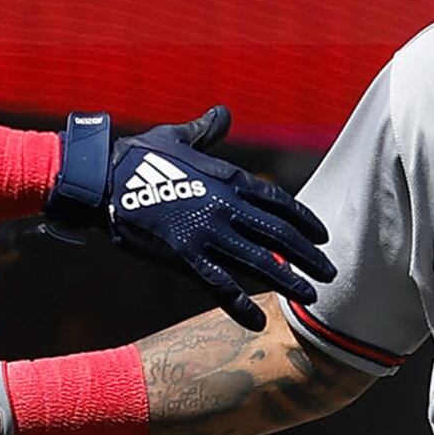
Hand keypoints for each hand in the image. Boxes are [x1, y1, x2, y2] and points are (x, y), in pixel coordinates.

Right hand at [44, 107, 330, 328]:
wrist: (103, 178)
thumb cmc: (137, 155)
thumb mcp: (178, 137)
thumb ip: (206, 131)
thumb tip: (223, 113)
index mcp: (228, 178)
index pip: (279, 202)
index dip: (304, 220)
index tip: (322, 236)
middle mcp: (226, 206)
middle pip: (279, 234)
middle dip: (308, 254)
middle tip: (330, 272)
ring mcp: (207, 233)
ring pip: (259, 261)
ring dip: (288, 280)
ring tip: (311, 297)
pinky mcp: (184, 256)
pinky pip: (220, 286)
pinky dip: (240, 305)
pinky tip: (258, 321)